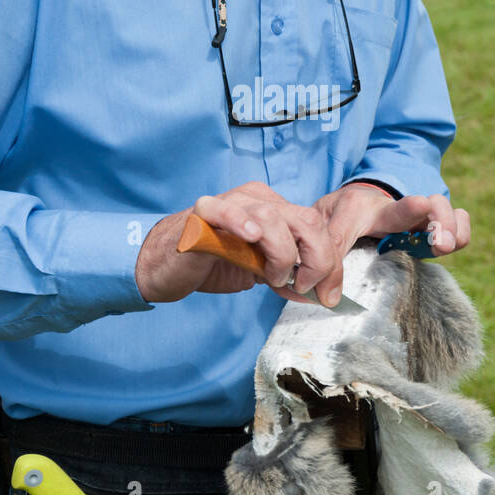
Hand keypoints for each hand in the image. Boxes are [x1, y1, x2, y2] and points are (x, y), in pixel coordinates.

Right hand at [134, 181, 345, 306]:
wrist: (164, 266)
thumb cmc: (209, 264)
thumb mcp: (258, 273)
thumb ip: (287, 276)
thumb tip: (318, 292)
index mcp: (274, 209)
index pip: (316, 228)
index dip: (330, 263)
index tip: (329, 294)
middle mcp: (256, 200)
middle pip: (306, 221)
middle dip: (319, 260)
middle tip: (307, 287)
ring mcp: (230, 202)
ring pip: (274, 217)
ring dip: (282, 253)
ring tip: (272, 275)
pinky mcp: (203, 213)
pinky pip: (226, 210)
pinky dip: (243, 222)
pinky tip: (251, 237)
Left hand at [313, 182, 470, 259]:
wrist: (346, 202)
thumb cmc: (333, 218)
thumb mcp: (321, 232)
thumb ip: (326, 260)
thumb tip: (331, 300)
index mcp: (363, 208)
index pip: (381, 210)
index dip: (404, 209)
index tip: (421, 205)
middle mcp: (393, 207)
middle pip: (428, 204)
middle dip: (439, 221)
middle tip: (439, 245)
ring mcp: (414, 215)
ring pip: (445, 211)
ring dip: (451, 229)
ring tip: (443, 247)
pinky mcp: (430, 226)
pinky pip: (458, 222)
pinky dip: (461, 231)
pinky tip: (450, 243)